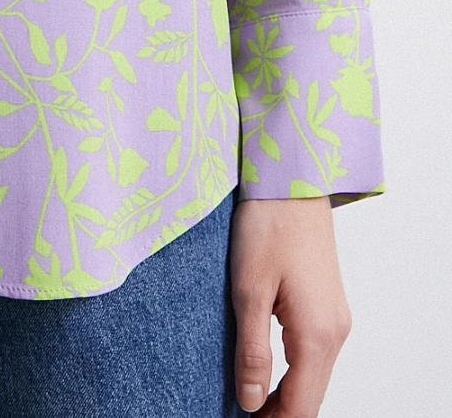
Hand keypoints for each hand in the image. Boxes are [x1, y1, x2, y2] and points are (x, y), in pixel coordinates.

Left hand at [230, 195, 351, 415]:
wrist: (294, 181)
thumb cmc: (268, 227)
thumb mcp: (248, 290)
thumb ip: (252, 351)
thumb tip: (250, 403)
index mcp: (316, 334)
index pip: (300, 406)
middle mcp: (335, 333)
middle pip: (311, 398)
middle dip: (279, 414)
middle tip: (240, 413)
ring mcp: (336, 320)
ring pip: (315, 379)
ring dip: (286, 395)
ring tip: (248, 397)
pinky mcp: (329, 307)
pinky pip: (315, 356)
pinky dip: (294, 372)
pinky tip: (267, 370)